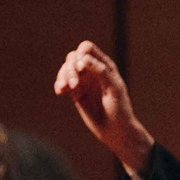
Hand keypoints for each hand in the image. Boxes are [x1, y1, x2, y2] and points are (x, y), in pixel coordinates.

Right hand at [53, 41, 155, 174]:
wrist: (116, 131)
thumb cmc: (119, 109)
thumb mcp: (114, 89)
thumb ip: (100, 72)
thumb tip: (82, 59)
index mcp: (104, 65)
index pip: (86, 48)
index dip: (80, 54)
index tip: (81, 68)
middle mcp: (92, 70)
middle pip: (73, 57)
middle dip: (70, 69)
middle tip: (75, 86)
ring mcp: (83, 82)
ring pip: (65, 69)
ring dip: (62, 76)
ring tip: (64, 89)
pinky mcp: (75, 94)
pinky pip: (63, 83)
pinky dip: (59, 85)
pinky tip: (60, 92)